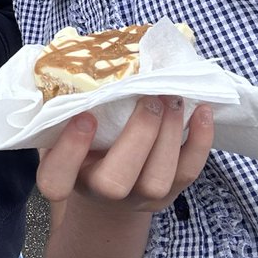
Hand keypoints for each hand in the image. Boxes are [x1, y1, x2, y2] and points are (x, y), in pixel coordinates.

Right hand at [38, 96, 212, 211]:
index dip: (69, 151)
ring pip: (156, 180)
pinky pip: (188, 174)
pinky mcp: (168, 196)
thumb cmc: (85, 142)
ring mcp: (136, 199)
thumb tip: (83, 58)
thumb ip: (67, 106)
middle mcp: (99, 193)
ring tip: (173, 99)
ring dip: (169, 135)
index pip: (56, 181)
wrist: (110, 183)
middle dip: (137, 136)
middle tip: (148, 98)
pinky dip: (200, 141)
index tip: (85, 117)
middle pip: (114, 183)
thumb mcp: (65, 127)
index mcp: (67, 176)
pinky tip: (202, 111)